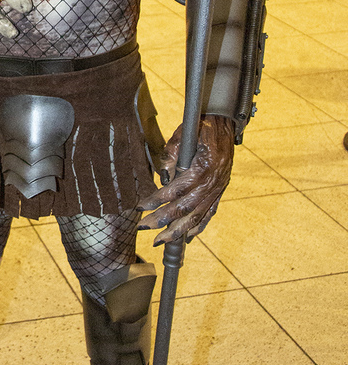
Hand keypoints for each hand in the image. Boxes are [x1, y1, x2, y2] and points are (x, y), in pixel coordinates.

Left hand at [138, 114, 234, 243]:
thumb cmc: (199, 129)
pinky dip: (198, 226)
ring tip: (161, 240)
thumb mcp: (181, 136)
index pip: (175, 191)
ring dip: (178, 230)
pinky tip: (187, 236)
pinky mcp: (220, 191)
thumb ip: (170, 156)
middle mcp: (212, 182)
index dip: (156, 201)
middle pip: (184, 208)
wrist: (224, 124)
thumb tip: (162, 178)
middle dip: (162, 220)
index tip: (140, 208)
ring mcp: (218, 188)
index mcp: (201, 168)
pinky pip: (209, 213)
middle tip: (143, 227)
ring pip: (197, 216)